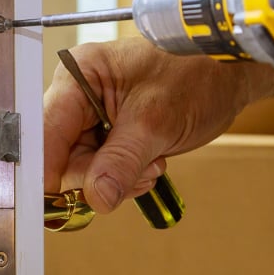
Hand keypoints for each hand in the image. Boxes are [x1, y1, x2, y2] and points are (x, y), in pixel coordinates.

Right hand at [44, 37, 273, 212]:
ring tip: (152, 161)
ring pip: (82, 168)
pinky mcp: (108, 132)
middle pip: (60, 155)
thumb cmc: (196, 73)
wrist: (228, 74)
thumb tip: (96, 197)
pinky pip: (101, 169)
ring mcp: (92, 115)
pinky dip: (126, 176)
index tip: (54, 202)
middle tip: (139, 171)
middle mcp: (77, 94)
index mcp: (78, 75)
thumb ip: (122, 160)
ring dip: (117, 177)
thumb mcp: (157, 119)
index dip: (47, 167)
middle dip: (98, 174)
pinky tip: (151, 163)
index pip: (45, 130)